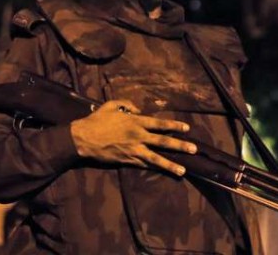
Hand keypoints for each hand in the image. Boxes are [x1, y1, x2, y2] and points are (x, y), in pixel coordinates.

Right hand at [69, 99, 196, 175]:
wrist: (83, 139)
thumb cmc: (97, 120)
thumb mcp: (111, 105)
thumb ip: (127, 105)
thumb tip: (137, 110)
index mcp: (136, 122)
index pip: (160, 124)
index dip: (174, 125)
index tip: (187, 128)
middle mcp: (138, 136)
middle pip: (163, 142)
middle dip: (180, 145)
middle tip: (194, 150)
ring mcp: (134, 150)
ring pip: (156, 158)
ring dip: (171, 165)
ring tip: (183, 171)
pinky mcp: (127, 161)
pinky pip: (143, 165)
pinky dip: (154, 168)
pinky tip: (163, 172)